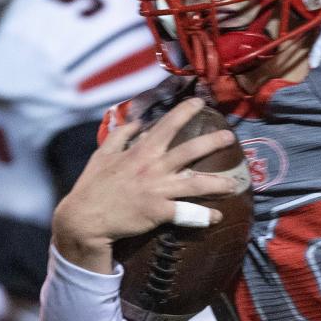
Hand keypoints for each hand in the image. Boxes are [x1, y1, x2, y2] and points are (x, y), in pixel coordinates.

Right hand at [51, 97, 241, 272]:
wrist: (85, 219)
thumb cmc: (93, 186)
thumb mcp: (102, 155)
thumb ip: (120, 136)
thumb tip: (135, 121)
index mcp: (140, 151)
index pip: (167, 125)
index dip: (184, 111)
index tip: (199, 101)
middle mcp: (153, 167)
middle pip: (189, 150)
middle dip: (212, 142)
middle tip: (230, 138)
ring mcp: (157, 190)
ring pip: (195, 183)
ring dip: (217, 183)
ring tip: (234, 183)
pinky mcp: (158, 212)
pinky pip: (187, 213)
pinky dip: (204, 216)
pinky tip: (217, 217)